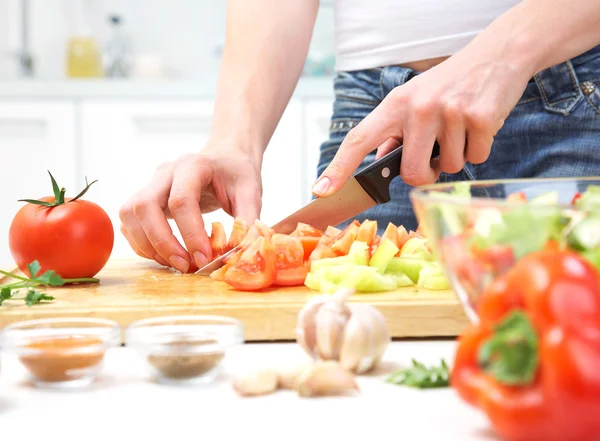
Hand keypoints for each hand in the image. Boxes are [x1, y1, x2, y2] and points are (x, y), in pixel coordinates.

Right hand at [119, 147, 262, 272]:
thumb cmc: (236, 173)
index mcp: (193, 166)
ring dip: (147, 245)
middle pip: (144, 206)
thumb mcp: (251, 191)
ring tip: (175, 263)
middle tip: (184, 266)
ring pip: (130, 214)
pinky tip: (164, 256)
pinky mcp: (145, 199)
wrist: (224, 158)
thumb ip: (247, 218)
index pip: (181, 200)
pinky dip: (141, 243)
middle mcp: (165, 173)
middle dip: (161, 242)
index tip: (204, 258)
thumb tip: (240, 251)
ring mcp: (151, 184)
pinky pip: (130, 223)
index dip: (190, 233)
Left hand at [311, 52, 531, 195]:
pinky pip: (475, 159)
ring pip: (448, 168)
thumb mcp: (414, 99)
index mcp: (395, 104)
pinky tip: (478, 124)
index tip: (321, 190)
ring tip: (460, 127)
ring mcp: (449, 113)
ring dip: (456, 157)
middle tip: (435, 155)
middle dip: (425, 174)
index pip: (359, 139)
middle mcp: (418, 108)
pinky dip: (478, 149)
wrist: (498, 54)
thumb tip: (382, 160)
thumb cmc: (450, 83)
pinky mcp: (480, 118)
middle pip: (412, 173)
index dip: (338, 168)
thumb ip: (396, 131)